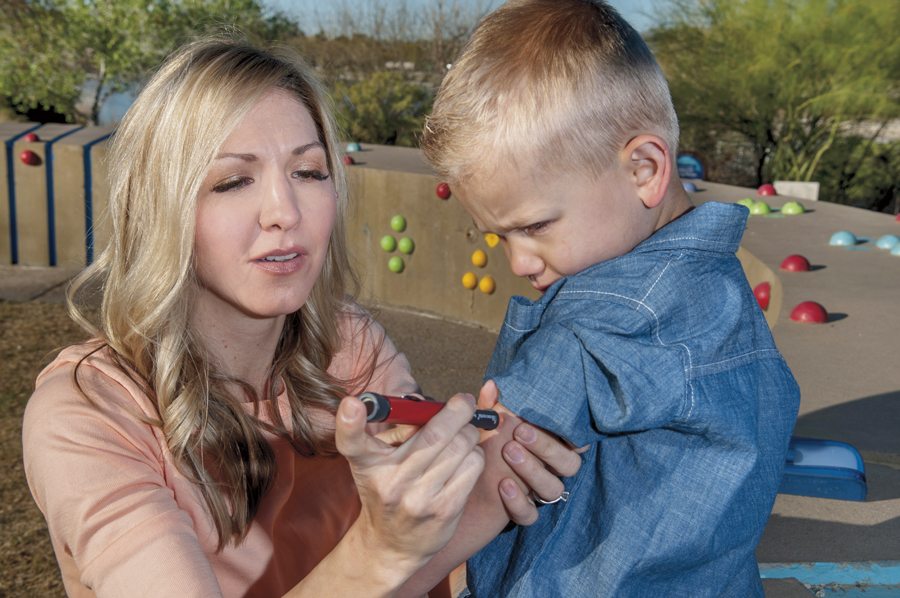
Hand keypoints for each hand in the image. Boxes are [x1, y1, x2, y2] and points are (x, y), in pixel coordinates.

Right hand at [335, 393, 485, 578]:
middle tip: (463, 403)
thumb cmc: (389, 488)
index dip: (349, 422)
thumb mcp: (380, 459)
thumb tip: (435, 406)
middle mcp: (391, 481)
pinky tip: (465, 458)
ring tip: (463, 435)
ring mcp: (419, 498)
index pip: (352, 442)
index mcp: (368, 463)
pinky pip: (473, 466)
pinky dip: (474, 454)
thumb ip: (401, 430)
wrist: (392, 544)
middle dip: (458, 410)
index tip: (352, 404)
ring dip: (469, 433)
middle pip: (434, 434)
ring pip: (461, 446)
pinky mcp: (445, 510)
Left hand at [478, 380, 582, 525]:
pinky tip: (503, 485)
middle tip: (520, 432)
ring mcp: (537, 492)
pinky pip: (531, 515)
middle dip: (547, 446)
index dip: (577, 436)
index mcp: (549, 446)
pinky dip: (518, 501)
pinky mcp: (522, 513)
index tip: (564, 422)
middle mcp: (550, 470)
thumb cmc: (482, 447)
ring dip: (533, 470)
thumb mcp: (485, 425)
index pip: (576, 442)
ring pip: (553, 488)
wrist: (459, 484)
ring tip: (509, 452)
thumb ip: (489, 407)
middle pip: (569, 464)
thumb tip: (492, 385)